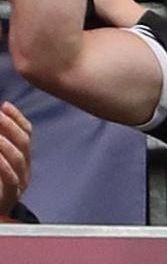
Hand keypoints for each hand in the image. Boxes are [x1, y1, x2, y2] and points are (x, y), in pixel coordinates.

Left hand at [0, 102, 31, 218]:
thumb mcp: (0, 163)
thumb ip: (1, 147)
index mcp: (23, 160)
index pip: (27, 134)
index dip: (17, 118)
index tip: (4, 106)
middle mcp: (25, 170)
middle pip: (25, 143)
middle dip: (10, 126)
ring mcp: (20, 184)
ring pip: (18, 158)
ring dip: (4, 142)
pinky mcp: (9, 196)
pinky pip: (10, 177)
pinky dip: (2, 164)